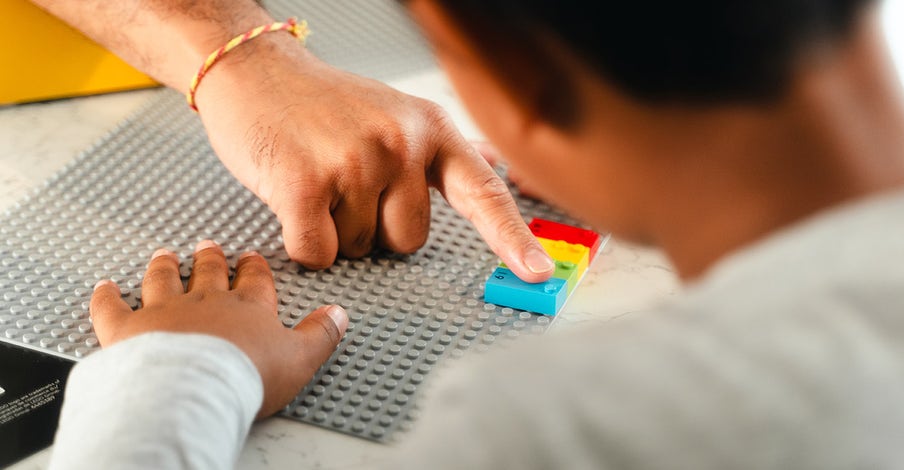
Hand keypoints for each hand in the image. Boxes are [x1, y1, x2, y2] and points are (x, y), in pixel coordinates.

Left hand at [89, 240, 348, 417]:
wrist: (193, 388)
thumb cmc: (245, 376)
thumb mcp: (299, 358)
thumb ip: (320, 334)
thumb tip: (340, 315)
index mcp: (247, 307)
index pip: (254, 279)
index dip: (253, 267)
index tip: (251, 258)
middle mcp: (204, 300)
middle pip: (208, 272)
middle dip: (210, 258)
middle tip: (208, 245)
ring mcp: (163, 311)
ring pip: (164, 279)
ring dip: (165, 266)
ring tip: (166, 255)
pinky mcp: (126, 329)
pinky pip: (112, 307)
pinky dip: (106, 296)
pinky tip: (105, 286)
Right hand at [193, 34, 553, 281]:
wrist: (255, 71)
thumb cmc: (325, 104)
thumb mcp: (396, 114)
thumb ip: (438, 154)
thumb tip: (492, 175)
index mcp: (431, 129)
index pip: (483, 194)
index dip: (512, 239)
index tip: (537, 274)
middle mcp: (401, 143)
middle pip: (408, 241)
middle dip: (375, 228)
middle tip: (347, 184)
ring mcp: (354, 162)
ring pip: (360, 250)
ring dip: (336, 230)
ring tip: (320, 180)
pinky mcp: (305, 183)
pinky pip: (318, 254)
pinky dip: (304, 243)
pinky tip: (293, 199)